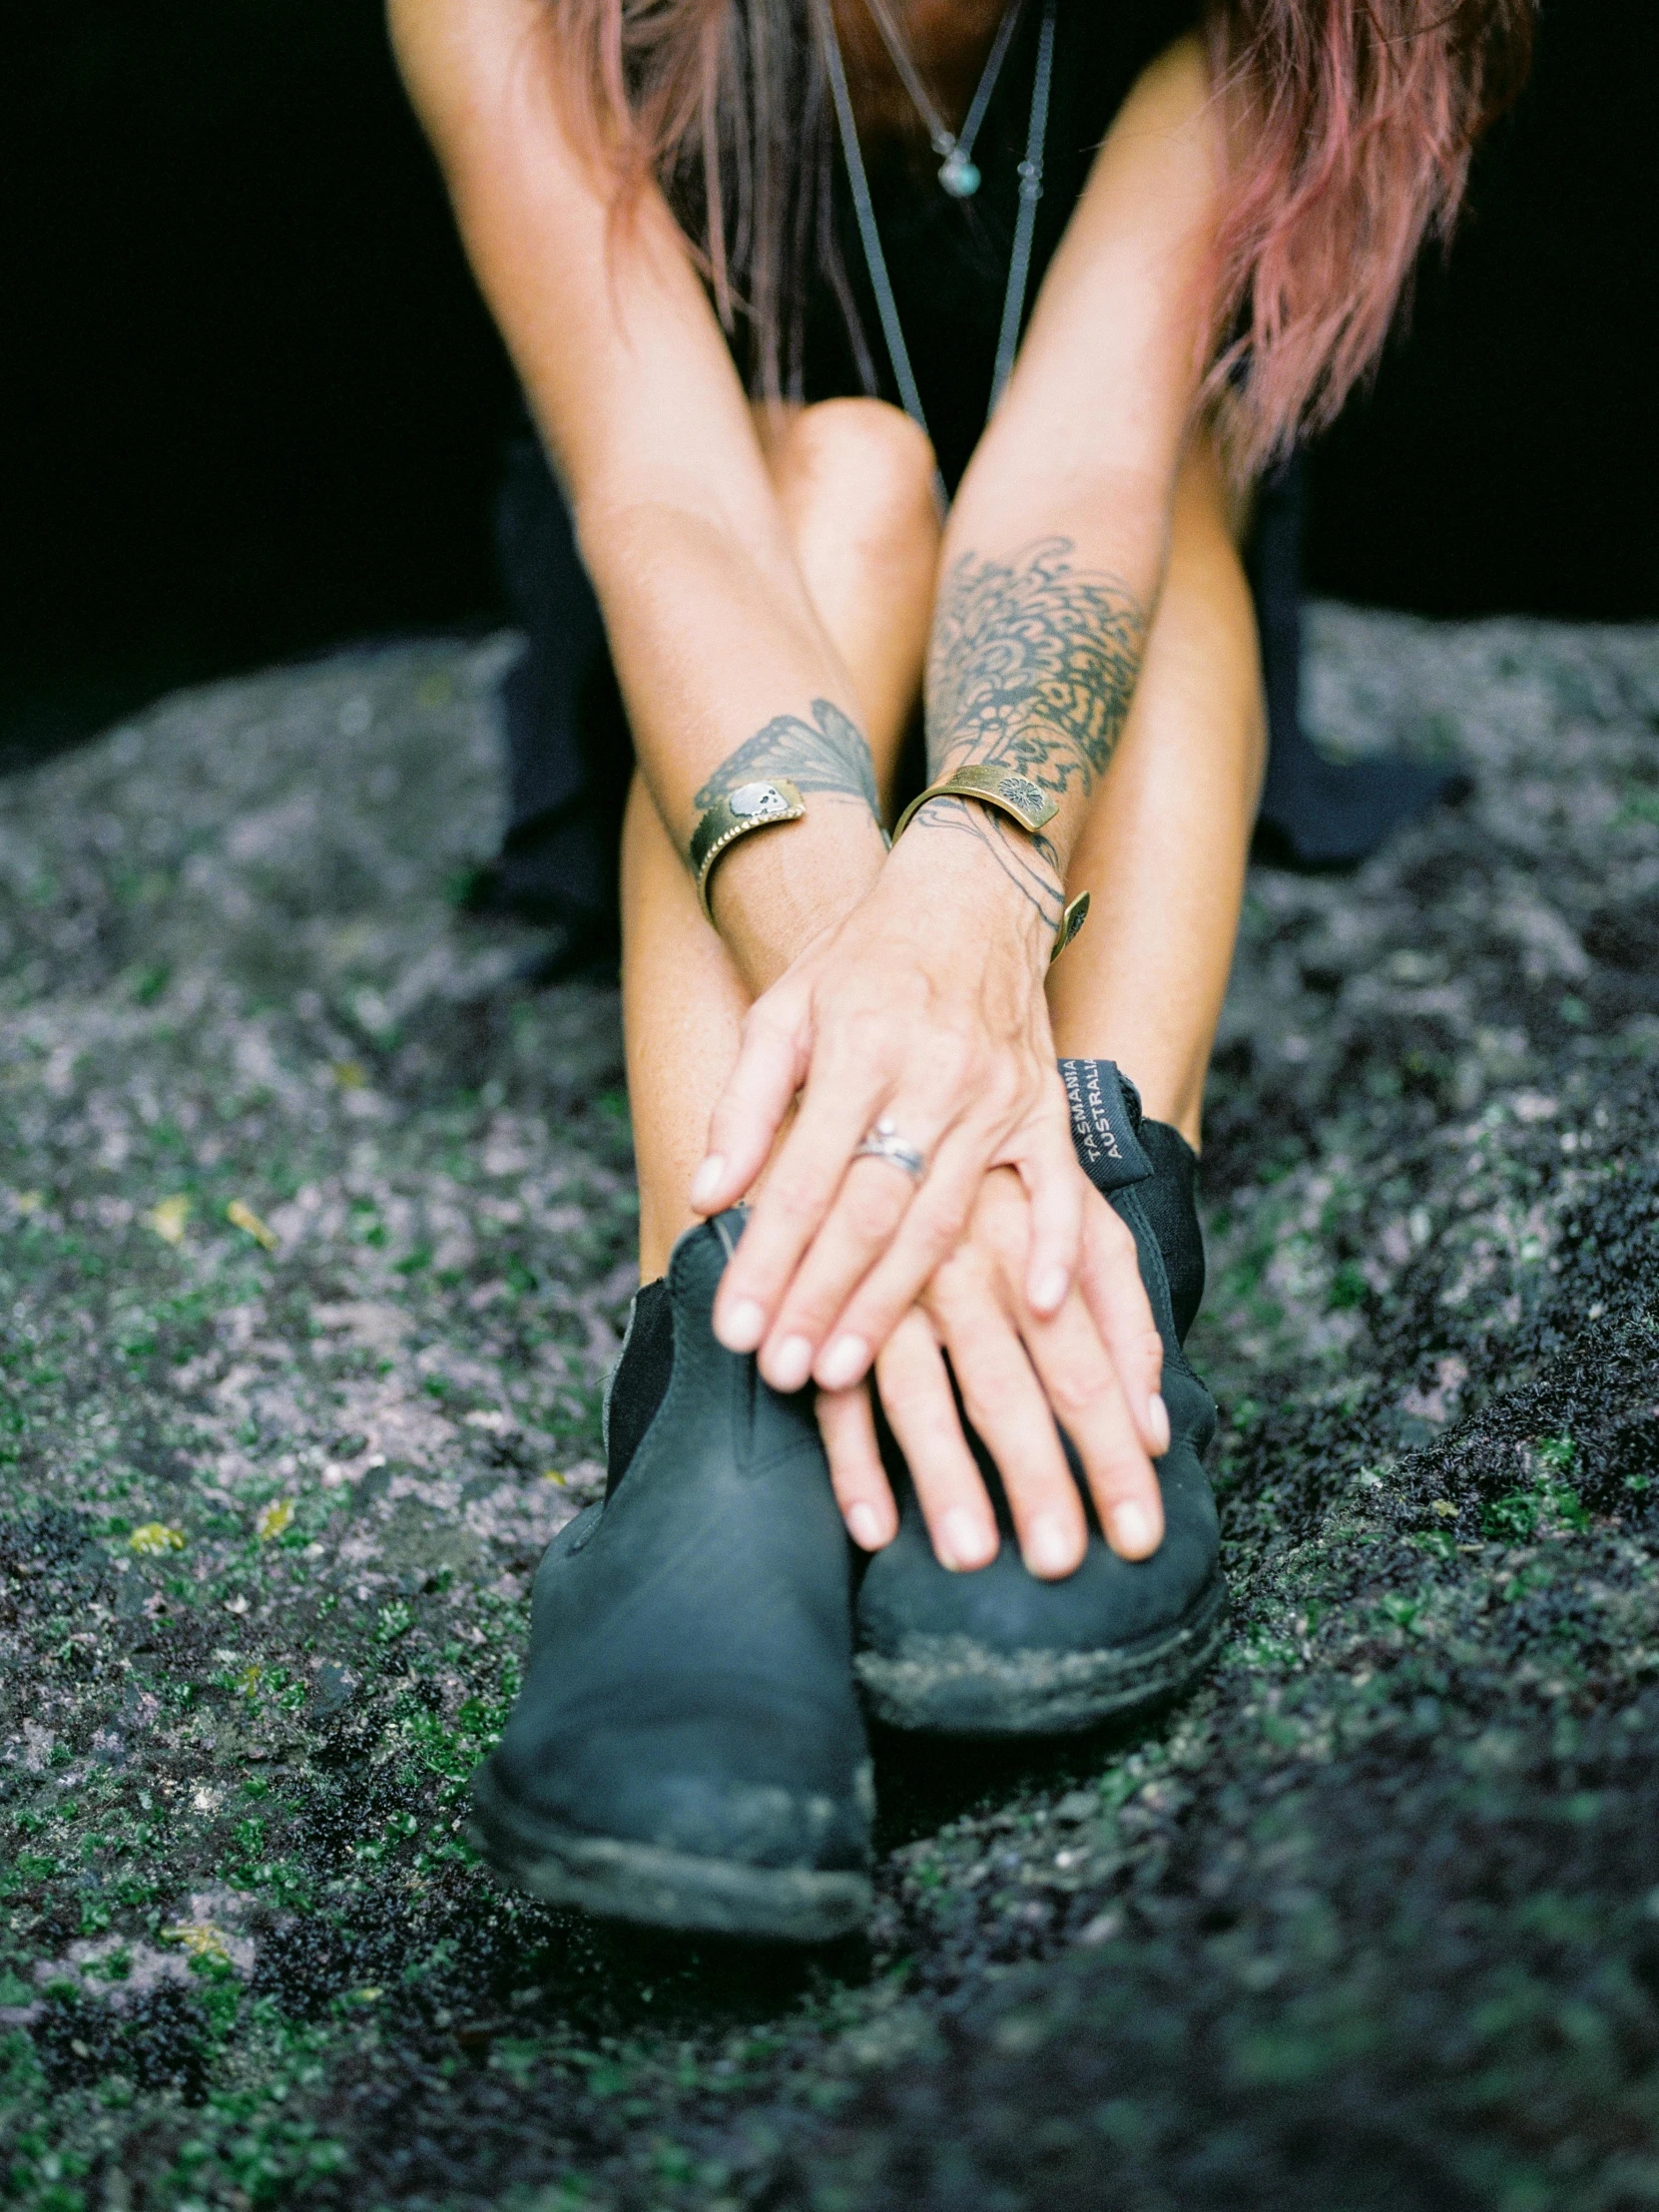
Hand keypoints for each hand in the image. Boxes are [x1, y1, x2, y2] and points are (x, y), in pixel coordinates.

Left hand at [689, 829, 1102, 1400]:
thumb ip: (744, 1104)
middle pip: (871, 1212)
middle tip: (780, 1374)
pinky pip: (1060, 1188)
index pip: (807, 1178)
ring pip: (943, 1217)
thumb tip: (705, 1195)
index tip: (734, 1329)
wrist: (970, 896)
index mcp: (859, 1048)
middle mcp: (932, 1076)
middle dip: (820, 1299)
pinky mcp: (1045, 1108)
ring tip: (845, 1370)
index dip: (767, 1259)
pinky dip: (1056, 1249)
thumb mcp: (783, 1010)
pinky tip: (1037, 1310)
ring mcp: (997, 1096)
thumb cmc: (860, 960)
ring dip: (893, 1301)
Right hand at [816, 1165, 1169, 1574]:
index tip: (1140, 1536)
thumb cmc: (1003, 1175)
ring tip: (972, 1556)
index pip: (1088, 1373)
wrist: (896, 1084)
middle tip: (1062, 1563)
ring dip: (944, 1475)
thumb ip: (1124, 1314)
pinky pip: (833, 1392)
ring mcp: (889, 1292)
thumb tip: (1157, 1428)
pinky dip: (850, 1460)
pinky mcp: (826, 1306)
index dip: (1114, 1457)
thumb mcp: (1079, 1218)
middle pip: (1009, 1390)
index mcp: (1033, 1254)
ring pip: (919, 1392)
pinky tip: (874, 1530)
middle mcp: (963, 1272)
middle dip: (1038, 1478)